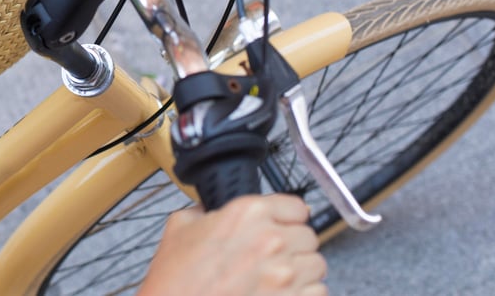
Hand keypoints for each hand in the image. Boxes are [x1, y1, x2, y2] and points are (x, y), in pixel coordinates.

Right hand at [137, 195, 327, 295]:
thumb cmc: (176, 280)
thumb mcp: (181, 226)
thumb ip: (207, 212)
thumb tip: (216, 212)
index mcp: (248, 213)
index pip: (296, 206)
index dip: (287, 217)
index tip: (283, 224)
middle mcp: (272, 240)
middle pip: (309, 236)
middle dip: (294, 245)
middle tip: (274, 255)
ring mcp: (285, 275)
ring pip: (317, 264)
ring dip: (302, 270)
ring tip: (279, 277)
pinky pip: (319, 292)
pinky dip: (305, 294)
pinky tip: (283, 294)